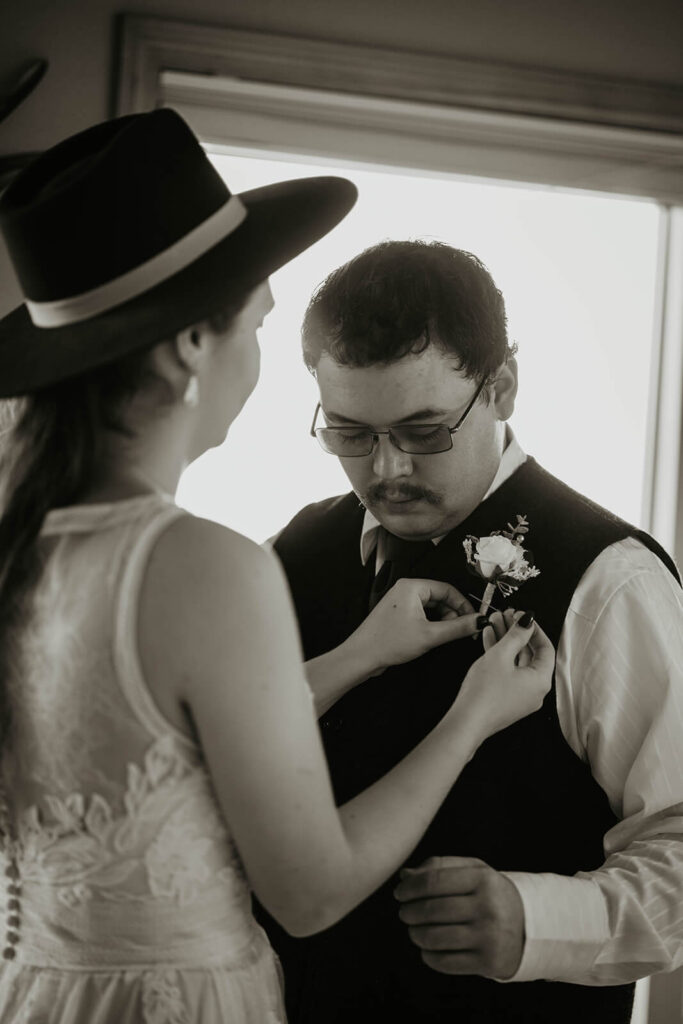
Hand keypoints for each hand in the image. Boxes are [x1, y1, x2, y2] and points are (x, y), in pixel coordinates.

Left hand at [349, 578, 484, 676]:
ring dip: (443, 621)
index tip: (474, 619)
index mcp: (412, 587)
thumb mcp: (430, 635)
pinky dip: (432, 624)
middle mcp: (406, 591)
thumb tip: (477, 621)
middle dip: (453, 615)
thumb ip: (458, 628)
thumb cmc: (386, 642)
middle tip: (463, 630)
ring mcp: (402, 603)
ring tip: (446, 636)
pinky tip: (434, 636)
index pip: (448, 589)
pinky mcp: (399, 615)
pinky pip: (423, 614)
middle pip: (441, 598)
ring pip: (433, 607)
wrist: (362, 656)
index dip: (464, 605)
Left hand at [394, 856, 524, 978]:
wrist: (529, 927)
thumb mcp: (473, 871)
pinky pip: (444, 962)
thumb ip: (439, 867)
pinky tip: (429, 948)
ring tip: (415, 930)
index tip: (399, 893)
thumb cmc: (490, 894)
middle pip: (431, 910)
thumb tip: (405, 876)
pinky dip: (428, 956)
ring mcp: (489, 937)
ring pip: (434, 938)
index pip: (433, 881)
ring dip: (416, 934)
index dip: (410, 888)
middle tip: (404, 913)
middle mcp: (488, 907)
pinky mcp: (488, 962)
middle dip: (409, 912)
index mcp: (483, 879)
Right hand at [455, 610, 554, 741]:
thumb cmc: (484, 694)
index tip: (522, 617)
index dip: (533, 629)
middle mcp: (535, 690)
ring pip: (517, 661)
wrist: (466, 721)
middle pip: (530, 654)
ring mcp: (521, 695)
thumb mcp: (501, 655)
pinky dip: (500, 656)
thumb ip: (516, 635)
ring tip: (494, 622)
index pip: (545, 648)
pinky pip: (508, 672)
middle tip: (506, 616)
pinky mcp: (507, 698)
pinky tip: (489, 639)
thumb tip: (527, 621)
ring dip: (506, 641)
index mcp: (541, 680)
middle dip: (516, 632)